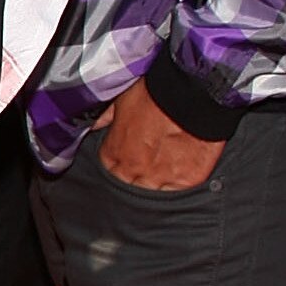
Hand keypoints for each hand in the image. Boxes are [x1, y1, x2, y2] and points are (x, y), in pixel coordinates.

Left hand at [95, 79, 225, 190]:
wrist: (192, 95)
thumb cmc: (156, 94)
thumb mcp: (121, 100)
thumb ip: (104, 118)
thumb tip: (94, 126)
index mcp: (115, 153)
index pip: (109, 169)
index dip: (118, 161)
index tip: (126, 153)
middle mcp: (136, 171)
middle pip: (130, 184)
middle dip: (134, 174)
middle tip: (146, 158)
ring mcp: (162, 179)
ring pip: (153, 191)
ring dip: (155, 180)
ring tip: (164, 163)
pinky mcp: (187, 181)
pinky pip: (177, 190)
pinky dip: (177, 182)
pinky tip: (179, 168)